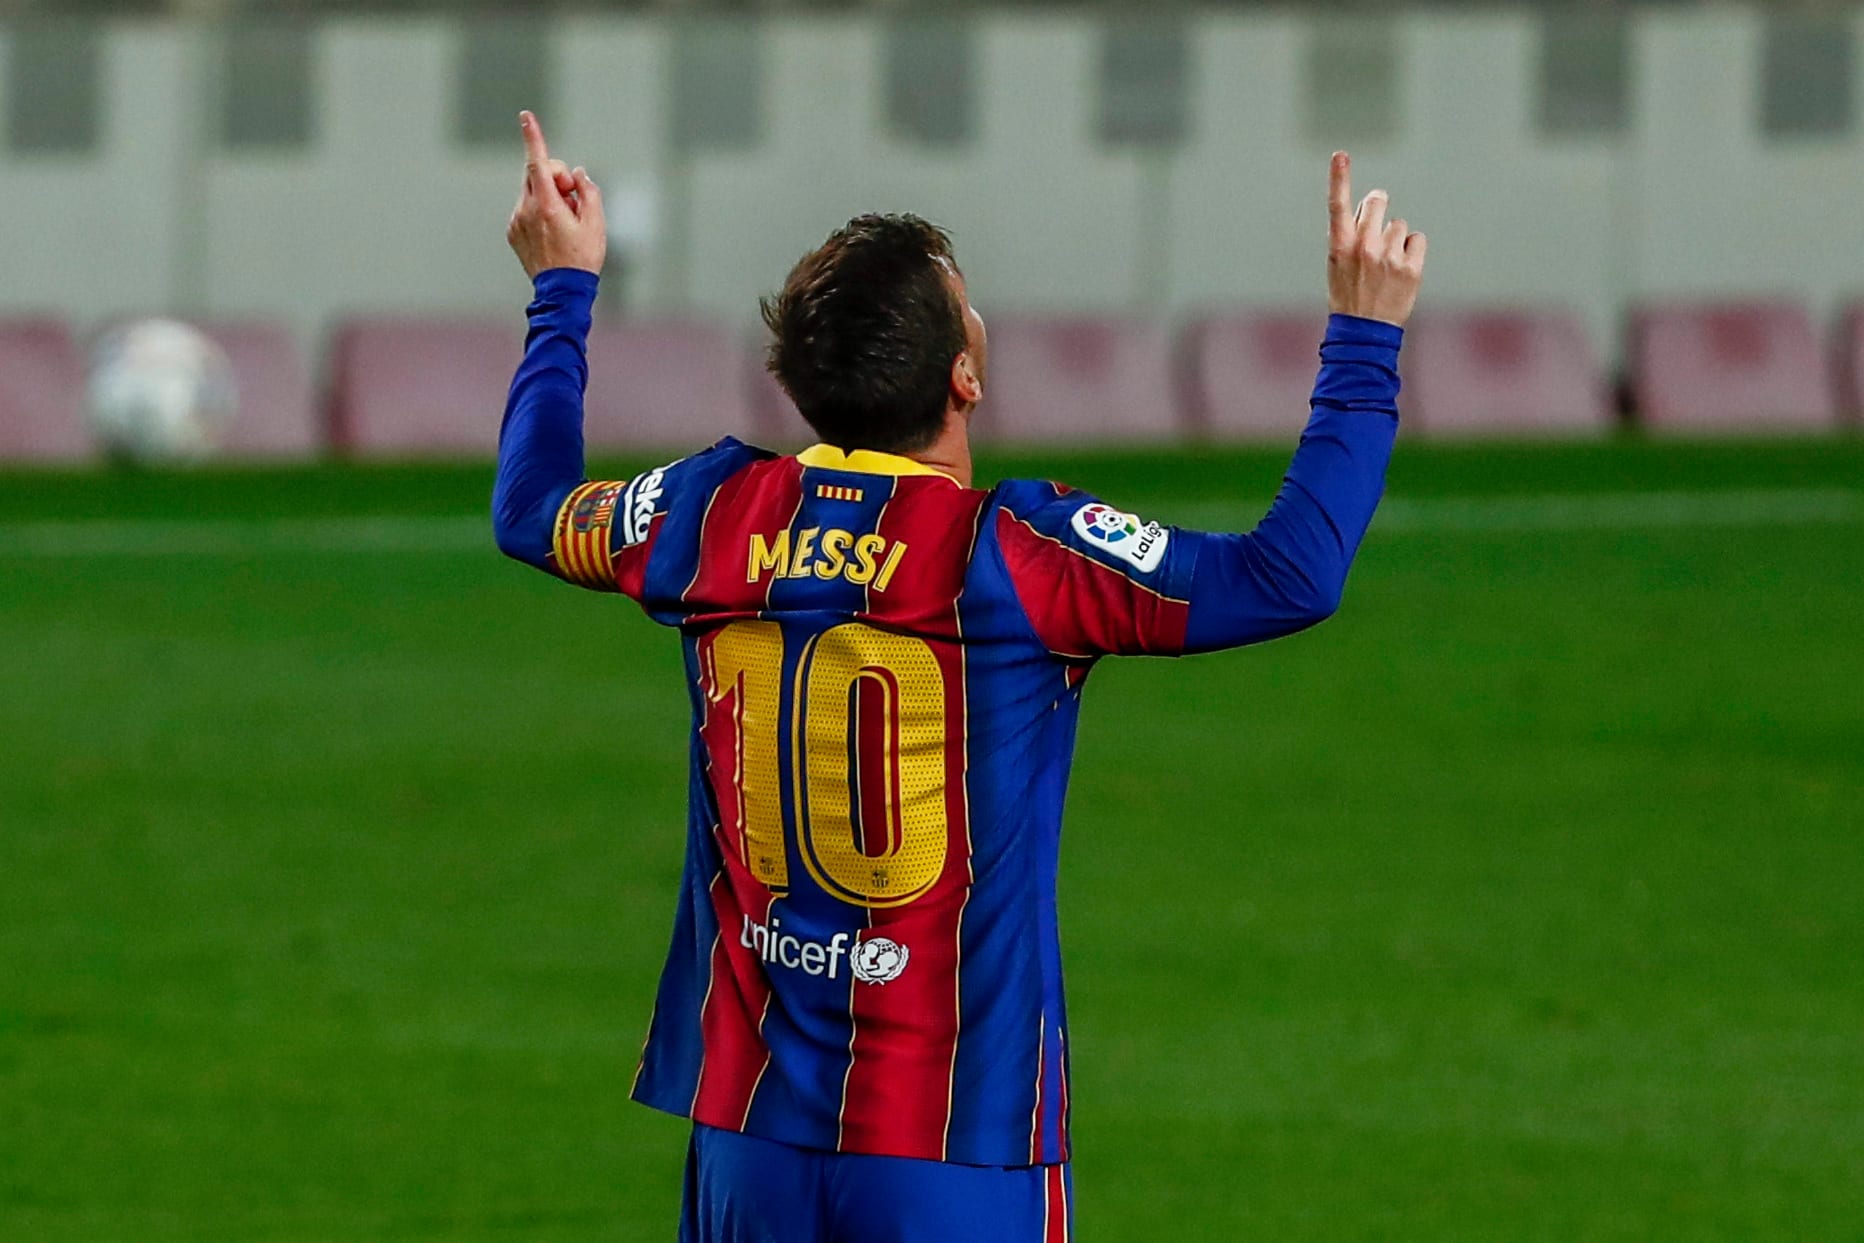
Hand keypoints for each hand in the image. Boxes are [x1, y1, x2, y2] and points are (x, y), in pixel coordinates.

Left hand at [506, 110, 606, 278]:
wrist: (562, 292)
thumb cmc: (583, 258)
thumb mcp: (596, 224)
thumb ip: (588, 191)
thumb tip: (577, 174)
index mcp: (547, 205)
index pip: (538, 162)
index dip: (534, 137)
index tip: (526, 116)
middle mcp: (526, 210)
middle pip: (537, 174)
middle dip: (556, 178)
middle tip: (572, 198)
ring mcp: (516, 221)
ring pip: (531, 191)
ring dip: (548, 197)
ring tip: (563, 224)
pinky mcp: (513, 231)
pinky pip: (526, 208)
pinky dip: (540, 211)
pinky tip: (552, 234)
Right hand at [1326, 152, 1425, 327]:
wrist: (1363, 333)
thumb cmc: (1349, 295)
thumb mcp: (1338, 264)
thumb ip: (1352, 235)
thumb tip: (1373, 206)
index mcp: (1340, 246)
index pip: (1337, 205)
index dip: (1339, 177)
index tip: (1340, 155)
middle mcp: (1364, 247)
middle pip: (1378, 202)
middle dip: (1379, 206)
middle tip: (1378, 229)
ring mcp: (1388, 256)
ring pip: (1399, 225)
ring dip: (1395, 239)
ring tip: (1386, 266)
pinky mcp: (1410, 267)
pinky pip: (1416, 240)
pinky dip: (1411, 251)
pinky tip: (1401, 270)